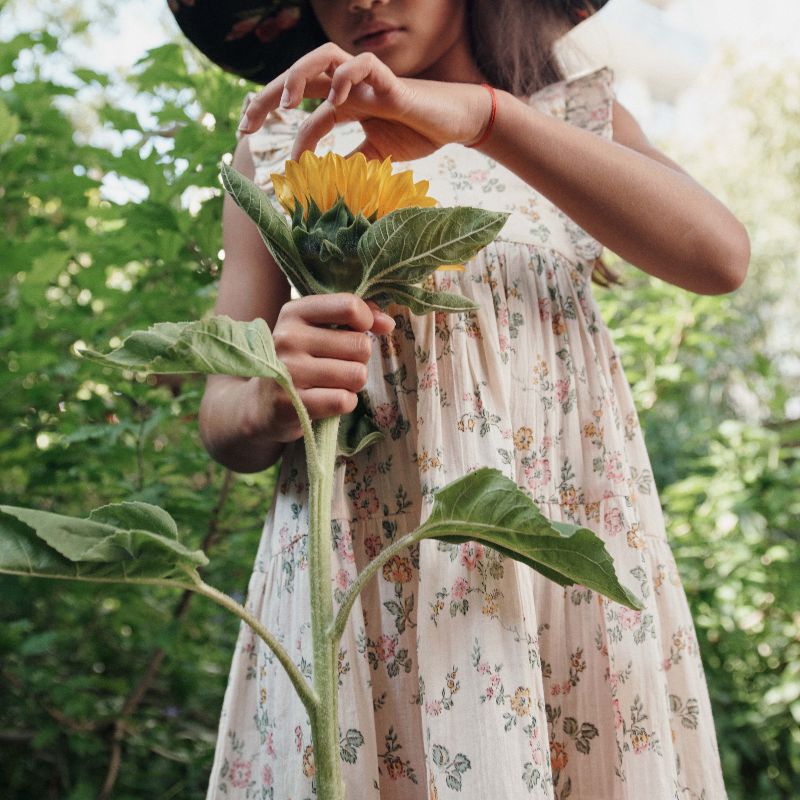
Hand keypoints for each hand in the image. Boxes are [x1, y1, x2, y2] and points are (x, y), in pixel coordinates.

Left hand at [238, 43, 488, 160]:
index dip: (270, 116)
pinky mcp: (391, 82)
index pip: (297, 103)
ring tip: (285, 103)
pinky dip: (345, 76)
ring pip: (324, 57)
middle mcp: (348, 86)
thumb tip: (325, 181)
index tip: (246, 136)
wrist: (454, 125)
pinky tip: (333, 97)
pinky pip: (363, 66)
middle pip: (299, 76)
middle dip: (268, 95)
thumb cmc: (416, 133)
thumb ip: (348, 162)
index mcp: (342, 101)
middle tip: (246, 122)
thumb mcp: (373, 155)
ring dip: (299, 75)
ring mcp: (367, 81)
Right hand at [247, 294, 394, 442]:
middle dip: (358, 359)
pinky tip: (326, 400)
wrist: (260, 405)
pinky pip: (345, 400)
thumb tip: (388, 323)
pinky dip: (345, 403)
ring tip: (331, 384)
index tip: (361, 331)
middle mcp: (287, 338)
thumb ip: (354, 318)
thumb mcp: (316, 330)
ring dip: (352, 383)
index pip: (348, 306)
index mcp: (294, 313)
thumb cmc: (299, 362)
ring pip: (356, 374)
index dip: (367, 321)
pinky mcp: (291, 404)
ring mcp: (288, 372)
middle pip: (360, 345)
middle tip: (337, 366)